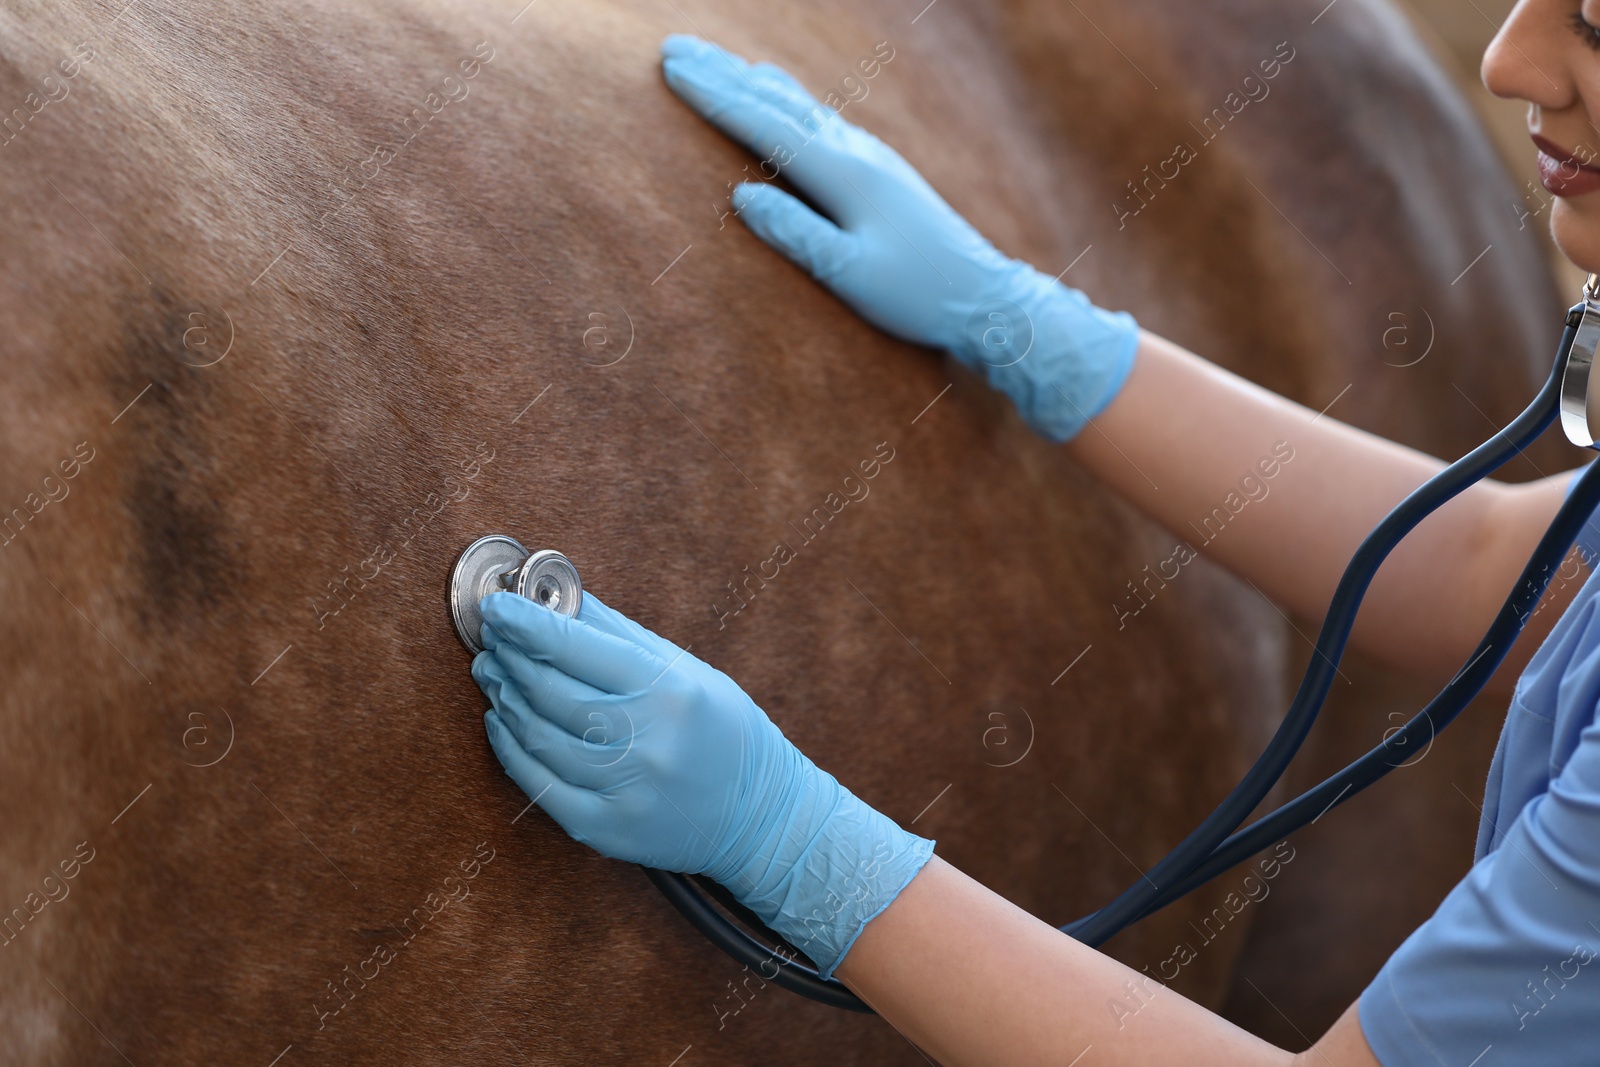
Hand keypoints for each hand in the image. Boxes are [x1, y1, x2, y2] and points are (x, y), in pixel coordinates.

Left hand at [472, 590, 933, 975]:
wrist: (761, 817)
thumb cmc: (723, 732)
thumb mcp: (685, 670)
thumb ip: (617, 634)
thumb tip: (557, 596)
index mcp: (669, 691)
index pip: (577, 647)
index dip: (526, 624)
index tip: (497, 606)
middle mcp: (646, 741)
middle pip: (550, 690)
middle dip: (511, 658)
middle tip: (492, 639)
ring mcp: (624, 789)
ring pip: (538, 736)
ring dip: (505, 699)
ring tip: (493, 674)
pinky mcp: (606, 828)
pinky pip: (538, 785)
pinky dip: (510, 749)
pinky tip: (503, 723)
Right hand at [660, 33, 1138, 441]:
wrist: (985, 297)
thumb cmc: (918, 295)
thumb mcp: (851, 275)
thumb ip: (796, 234)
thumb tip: (740, 194)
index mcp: (846, 175)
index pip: (766, 126)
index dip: (716, 97)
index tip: (672, 68)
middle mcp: (858, 153)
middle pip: (779, 103)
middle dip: (724, 75)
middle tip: (675, 49)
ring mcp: (873, 157)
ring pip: (801, 106)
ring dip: (754, 83)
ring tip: (718, 64)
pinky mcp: (881, 171)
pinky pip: (821, 121)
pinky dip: (788, 102)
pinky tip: (783, 101)